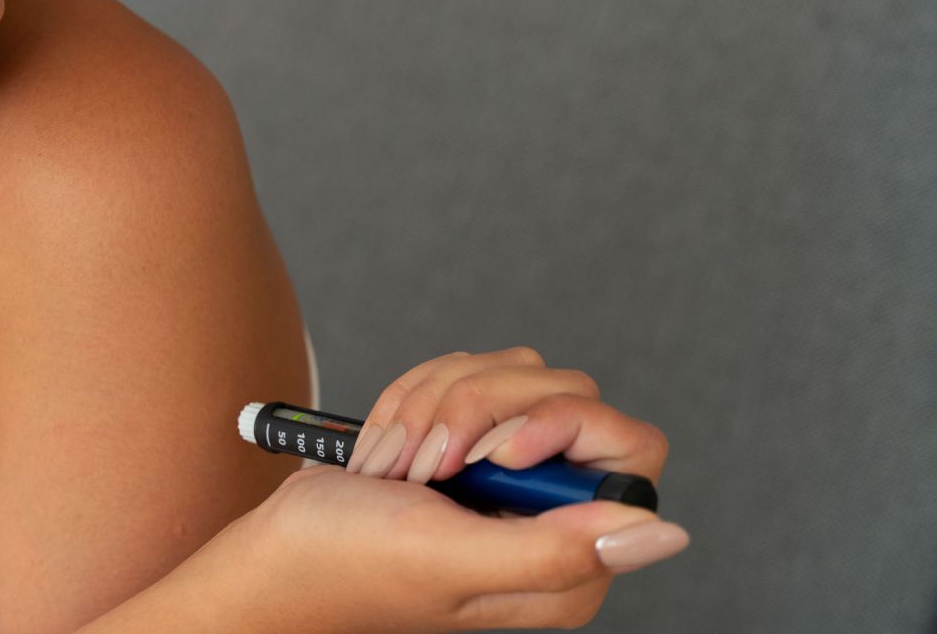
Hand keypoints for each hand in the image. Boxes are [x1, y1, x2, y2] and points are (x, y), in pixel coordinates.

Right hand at [238, 347, 686, 631]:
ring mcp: (510, 475)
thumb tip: (662, 531)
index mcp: (568, 562)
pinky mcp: (473, 441)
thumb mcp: (451, 558)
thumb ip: (556, 550)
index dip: (560, 427)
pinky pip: (468, 372)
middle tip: (429, 461)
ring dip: (437, 402)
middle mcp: (551, 515)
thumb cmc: (347, 565)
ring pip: (514, 373)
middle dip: (480, 408)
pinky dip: (416, 397)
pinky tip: (390, 448)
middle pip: (569, 394)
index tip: (494, 452)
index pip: (628, 449)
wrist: (275, 547)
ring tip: (400, 461)